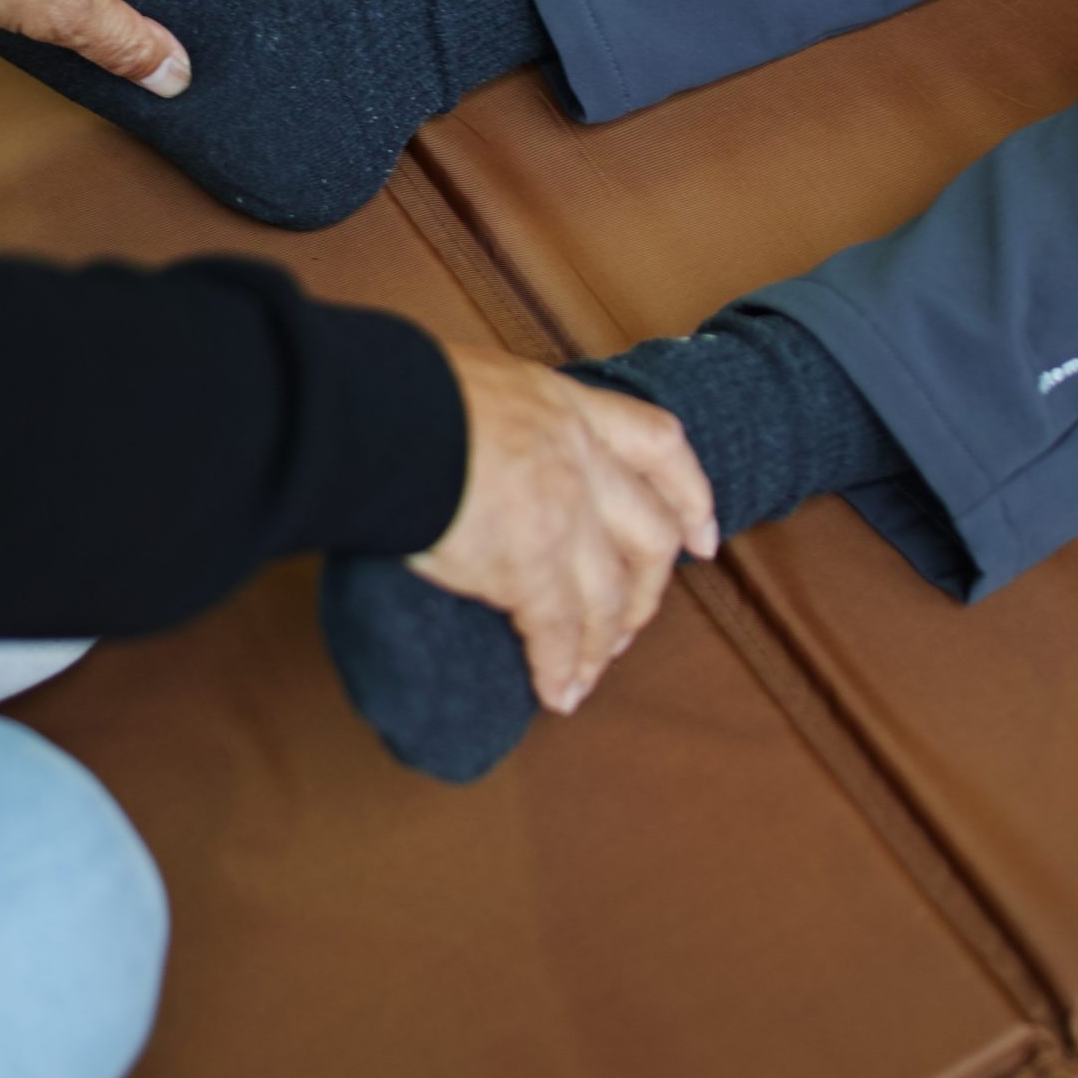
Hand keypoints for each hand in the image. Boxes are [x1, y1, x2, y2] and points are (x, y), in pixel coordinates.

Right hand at [409, 344, 719, 715]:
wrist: (374, 415)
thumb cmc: (401, 392)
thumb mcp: (478, 383)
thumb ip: (504, 420)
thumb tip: (476, 448)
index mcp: (570, 407)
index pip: (660, 445)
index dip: (691, 495)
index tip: (703, 538)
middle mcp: (581, 462)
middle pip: (649, 535)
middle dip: (648, 589)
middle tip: (629, 623)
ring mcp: (561, 517)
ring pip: (609, 596)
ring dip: (601, 644)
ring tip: (585, 674)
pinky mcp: (527, 569)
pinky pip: (556, 633)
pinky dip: (559, 670)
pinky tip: (555, 695)